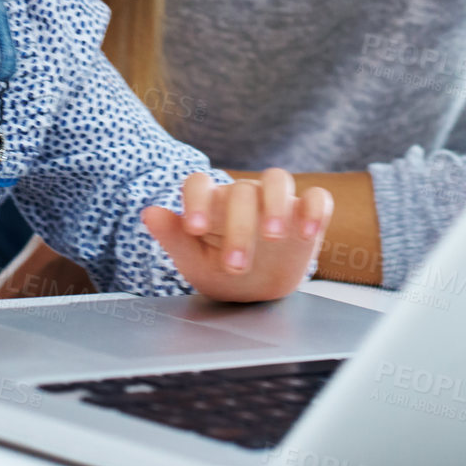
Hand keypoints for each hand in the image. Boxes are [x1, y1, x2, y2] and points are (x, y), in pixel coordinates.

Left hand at [141, 167, 331, 302]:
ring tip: (273, 235)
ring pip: (278, 179)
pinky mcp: (305, 212)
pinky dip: (314, 209)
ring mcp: (276, 200)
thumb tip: (148, 212)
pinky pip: (316, 197)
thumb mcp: (193, 260)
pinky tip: (308, 232)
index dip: (196, 200)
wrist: (256, 287)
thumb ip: (173, 237)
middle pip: (241, 191)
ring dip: (276, 203)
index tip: (195, 228)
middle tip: (235, 264)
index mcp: (211, 203)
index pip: (199, 183)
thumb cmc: (220, 269)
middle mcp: (244, 194)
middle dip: (238, 227)